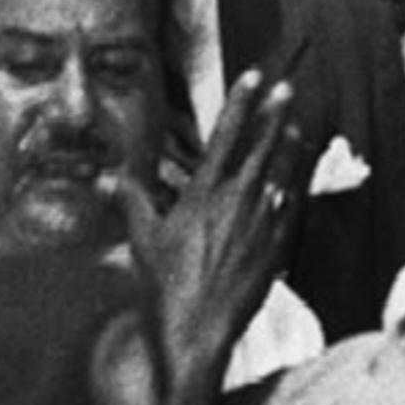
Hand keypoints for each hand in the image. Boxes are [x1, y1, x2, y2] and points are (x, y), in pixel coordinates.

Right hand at [117, 74, 309, 402]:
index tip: (252, 76)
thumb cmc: (165, 284)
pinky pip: (291, 208)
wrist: (198, 328)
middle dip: (274, 114)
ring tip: (297, 124)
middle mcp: (236, 202)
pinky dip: (295, 187)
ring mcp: (261, 223)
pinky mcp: (276, 247)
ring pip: (281, 174)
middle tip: (286, 88)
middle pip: (262, 147)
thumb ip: (131, 199)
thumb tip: (107, 177)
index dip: (240, 102)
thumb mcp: (143, 238)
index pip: (225, 135)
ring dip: (289, 147)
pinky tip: (298, 177)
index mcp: (203, 193)